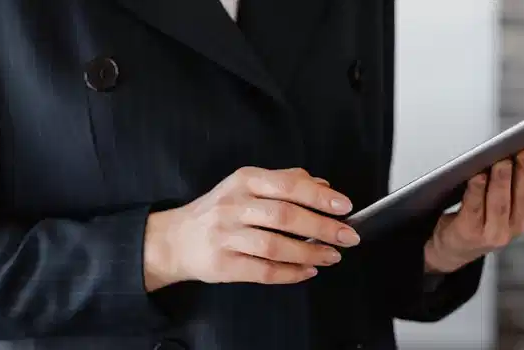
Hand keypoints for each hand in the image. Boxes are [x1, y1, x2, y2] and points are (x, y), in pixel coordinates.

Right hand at [143, 167, 359, 290]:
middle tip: (348, 236)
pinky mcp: (223, 264)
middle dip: (322, 227)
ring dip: (310, 253)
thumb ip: (285, 182)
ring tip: (332, 255)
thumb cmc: (219, 210)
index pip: (288, 185)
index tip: (344, 206)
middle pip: (285, 216)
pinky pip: (263, 271)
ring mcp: (226, 236)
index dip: (319, 197)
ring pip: (275, 247)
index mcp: (244, 181)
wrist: (175, 239)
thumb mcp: (247, 185)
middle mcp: (234, 206)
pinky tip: (308, 271)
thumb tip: (325, 186)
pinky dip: (290, 273)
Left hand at [424, 133, 523, 272]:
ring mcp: (495, 232)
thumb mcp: (507, 195)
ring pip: (500, 204)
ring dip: (502, 181)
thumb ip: (519, 173)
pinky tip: (476, 177)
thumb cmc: (482, 212)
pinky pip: (474, 209)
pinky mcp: (470, 233)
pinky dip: (476, 192)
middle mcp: (518, 224)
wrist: (455, 245)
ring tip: (502, 161)